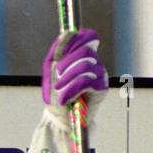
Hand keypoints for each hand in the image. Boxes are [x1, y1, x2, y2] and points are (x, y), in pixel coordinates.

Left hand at [27, 28, 108, 152]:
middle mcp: (94, 62)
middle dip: (67, 64)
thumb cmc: (55, 95)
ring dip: (67, 79)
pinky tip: (66, 98)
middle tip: (56, 78)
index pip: (88, 36)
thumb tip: (67, 33)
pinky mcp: (102, 88)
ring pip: (85, 66)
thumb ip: (58, 50)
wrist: (59, 118)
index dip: (77, 39)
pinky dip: (72, 89)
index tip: (62, 52)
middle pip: (85, 50)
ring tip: (59, 91)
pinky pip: (87, 81)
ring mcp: (100, 75)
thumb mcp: (50, 69)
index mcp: (82, 55)